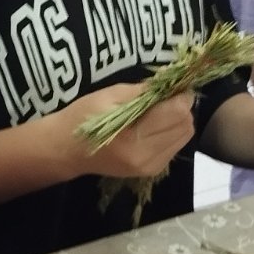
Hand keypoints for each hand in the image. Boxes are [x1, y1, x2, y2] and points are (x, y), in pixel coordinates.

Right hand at [58, 85, 194, 180]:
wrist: (67, 149)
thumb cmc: (83, 116)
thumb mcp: (109, 95)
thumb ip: (143, 90)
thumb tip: (171, 81)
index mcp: (132, 134)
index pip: (177, 112)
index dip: (180, 95)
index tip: (172, 86)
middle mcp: (145, 155)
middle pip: (185, 125)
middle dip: (181, 107)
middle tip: (165, 97)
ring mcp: (149, 166)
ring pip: (184, 137)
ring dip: (178, 120)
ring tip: (159, 111)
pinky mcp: (150, 171)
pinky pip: (175, 147)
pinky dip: (171, 133)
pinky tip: (154, 126)